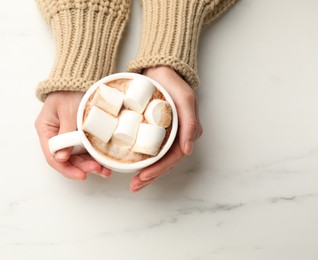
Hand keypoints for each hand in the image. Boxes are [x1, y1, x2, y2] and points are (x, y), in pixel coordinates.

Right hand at [35, 91, 110, 179]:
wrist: (81, 74)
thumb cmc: (70, 90)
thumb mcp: (68, 112)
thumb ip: (65, 135)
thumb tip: (61, 158)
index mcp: (46, 130)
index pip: (53, 156)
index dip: (67, 168)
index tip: (82, 175)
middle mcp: (56, 134)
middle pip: (68, 158)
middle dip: (84, 167)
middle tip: (100, 170)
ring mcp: (69, 134)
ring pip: (78, 155)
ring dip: (91, 163)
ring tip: (106, 169)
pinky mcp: (80, 131)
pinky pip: (86, 147)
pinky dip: (94, 154)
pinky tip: (105, 160)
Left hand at [130, 66, 202, 191]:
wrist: (160, 70)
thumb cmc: (174, 84)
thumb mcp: (185, 100)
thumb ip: (189, 124)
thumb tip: (187, 151)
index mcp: (186, 134)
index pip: (172, 158)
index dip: (158, 170)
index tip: (142, 177)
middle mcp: (176, 137)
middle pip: (163, 163)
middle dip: (150, 176)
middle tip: (134, 186)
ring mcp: (165, 134)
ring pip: (156, 159)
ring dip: (145, 172)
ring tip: (132, 182)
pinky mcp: (155, 130)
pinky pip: (149, 148)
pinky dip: (141, 158)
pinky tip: (130, 165)